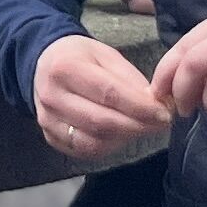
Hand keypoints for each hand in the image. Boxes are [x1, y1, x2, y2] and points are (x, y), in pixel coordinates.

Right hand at [35, 33, 166, 163]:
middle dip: (137, 126)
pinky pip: (83, 151)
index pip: (108, 93)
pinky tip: (122, 136)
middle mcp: (52, 97)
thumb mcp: (105, 54)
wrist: (44, 64)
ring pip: (92, 142)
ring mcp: (48, 120)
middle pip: (100, 122)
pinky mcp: (49, 137)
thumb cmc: (78, 57)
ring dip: (124, 139)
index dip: (139, 107)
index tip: (163, 113)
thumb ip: (129, 79)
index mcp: (65, 68)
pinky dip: (108, 147)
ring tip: (143, 129)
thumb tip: (154, 104)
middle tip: (161, 125)